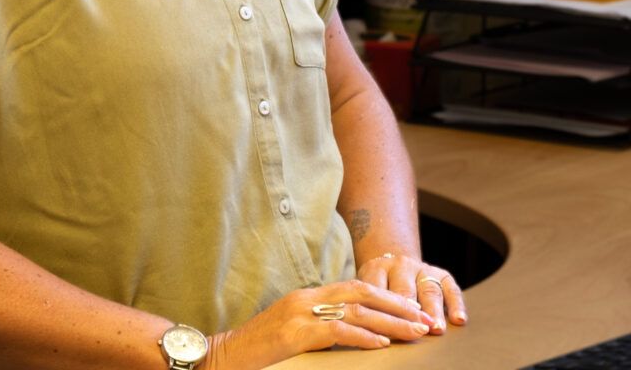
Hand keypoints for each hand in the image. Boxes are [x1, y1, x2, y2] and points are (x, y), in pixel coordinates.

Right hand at [204, 278, 434, 368]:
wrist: (223, 358)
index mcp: (307, 298)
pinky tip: (382, 344)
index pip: (354, 289)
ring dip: (389, 322)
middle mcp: (305, 299)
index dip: (387, 298)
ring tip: (415, 331)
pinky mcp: (293, 334)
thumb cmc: (258, 353)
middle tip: (425, 319)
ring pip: (353, 311)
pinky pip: (334, 331)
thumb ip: (319, 330)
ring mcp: (298, 313)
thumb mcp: (293, 336)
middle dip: (396, 305)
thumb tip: (352, 335)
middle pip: (360, 293)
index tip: (413, 310)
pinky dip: (361, 336)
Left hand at [357, 253, 466, 334]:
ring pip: (428, 290)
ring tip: (436, 328)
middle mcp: (400, 265)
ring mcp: (422, 269)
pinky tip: (459, 320)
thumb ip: (369, 304)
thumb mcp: (367, 289)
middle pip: (404, 291)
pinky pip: (452, 289)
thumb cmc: (378, 286)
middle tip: (416, 330)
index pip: (378, 291)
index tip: (385, 330)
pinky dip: (456, 304)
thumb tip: (372, 331)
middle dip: (409, 312)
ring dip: (433, 310)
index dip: (381, 311)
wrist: (394, 264)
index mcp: (377, 268)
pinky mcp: (442, 274)